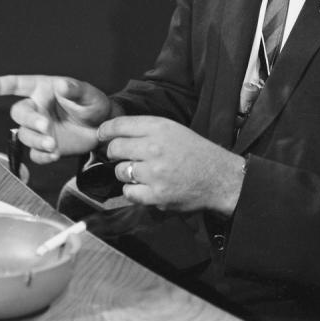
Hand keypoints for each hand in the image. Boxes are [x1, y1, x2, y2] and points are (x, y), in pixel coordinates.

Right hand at [0, 75, 112, 162]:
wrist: (103, 128)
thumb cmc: (92, 104)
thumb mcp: (88, 94)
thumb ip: (75, 89)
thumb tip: (61, 85)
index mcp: (42, 90)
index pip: (15, 85)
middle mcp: (37, 109)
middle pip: (19, 113)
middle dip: (30, 121)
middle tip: (47, 127)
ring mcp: (39, 129)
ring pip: (25, 136)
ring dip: (37, 141)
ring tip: (55, 144)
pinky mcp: (45, 148)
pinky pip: (35, 155)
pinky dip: (43, 156)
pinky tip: (55, 154)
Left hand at [97, 116, 245, 215]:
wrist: (218, 177)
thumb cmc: (194, 151)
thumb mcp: (172, 129)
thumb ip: (145, 129)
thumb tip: (114, 133)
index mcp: (158, 128)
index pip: (119, 125)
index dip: (105, 130)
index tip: (101, 135)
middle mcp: (154, 148)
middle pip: (115, 149)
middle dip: (114, 152)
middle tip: (121, 156)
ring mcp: (154, 173)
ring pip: (120, 171)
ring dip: (125, 172)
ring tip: (140, 172)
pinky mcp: (156, 195)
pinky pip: (129, 192)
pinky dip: (133, 191)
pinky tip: (144, 186)